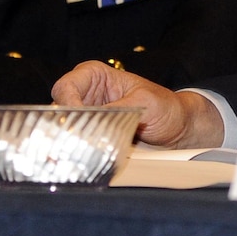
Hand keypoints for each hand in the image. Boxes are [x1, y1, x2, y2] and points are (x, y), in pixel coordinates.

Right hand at [50, 61, 226, 148]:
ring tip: (80, 152)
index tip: (76, 119)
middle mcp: (85, 96)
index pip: (66, 86)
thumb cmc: (165, 107)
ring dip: (69, 142)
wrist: (178, 129)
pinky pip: (73, 145)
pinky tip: (83, 160)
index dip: (67, 103)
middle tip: (74, 141)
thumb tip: (93, 121)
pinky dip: (76, 153)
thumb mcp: (144, 103)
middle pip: (58, 110)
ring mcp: (85, 118)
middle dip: (64, 126)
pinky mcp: (89, 139)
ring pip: (62, 130)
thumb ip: (116, 109)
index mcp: (95, 76)